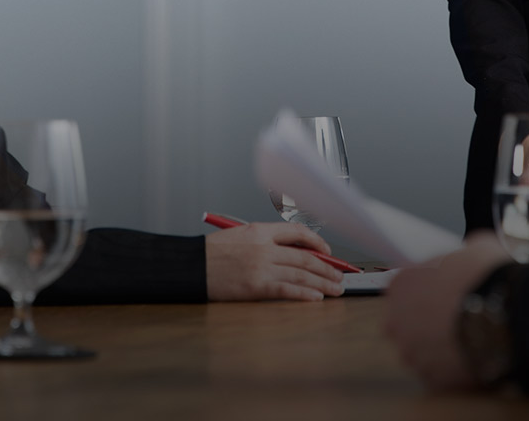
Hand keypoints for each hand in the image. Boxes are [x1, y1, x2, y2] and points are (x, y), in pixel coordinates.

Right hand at [205, 222, 345, 300]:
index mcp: (259, 230)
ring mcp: (260, 266)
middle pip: (304, 256)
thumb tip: (292, 254)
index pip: (297, 232)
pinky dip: (304, 293)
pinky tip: (316, 298)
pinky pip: (287, 289)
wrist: (189, 266)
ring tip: (335, 289)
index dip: (317, 242)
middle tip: (339, 276)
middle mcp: (263, 247)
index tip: (327, 253)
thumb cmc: (211, 255)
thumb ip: (264, 242)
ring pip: (300, 273)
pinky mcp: (255, 286)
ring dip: (322, 283)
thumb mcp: (239, 237)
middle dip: (326, 268)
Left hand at [382, 233, 513, 390]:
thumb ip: (460, 256)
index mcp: (401, 285)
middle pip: (406, 325)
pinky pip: (438, 374)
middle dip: (426, 324)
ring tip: (468, 340)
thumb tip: (470, 254)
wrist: (510, 311)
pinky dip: (452, 369)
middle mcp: (398, 322)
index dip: (427, 294)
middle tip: (455, 319)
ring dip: (438, 349)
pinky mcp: (433, 378)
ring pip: (421, 353)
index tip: (443, 297)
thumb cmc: (489, 276)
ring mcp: (413, 353)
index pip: (403, 291)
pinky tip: (472, 357)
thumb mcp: (476, 248)